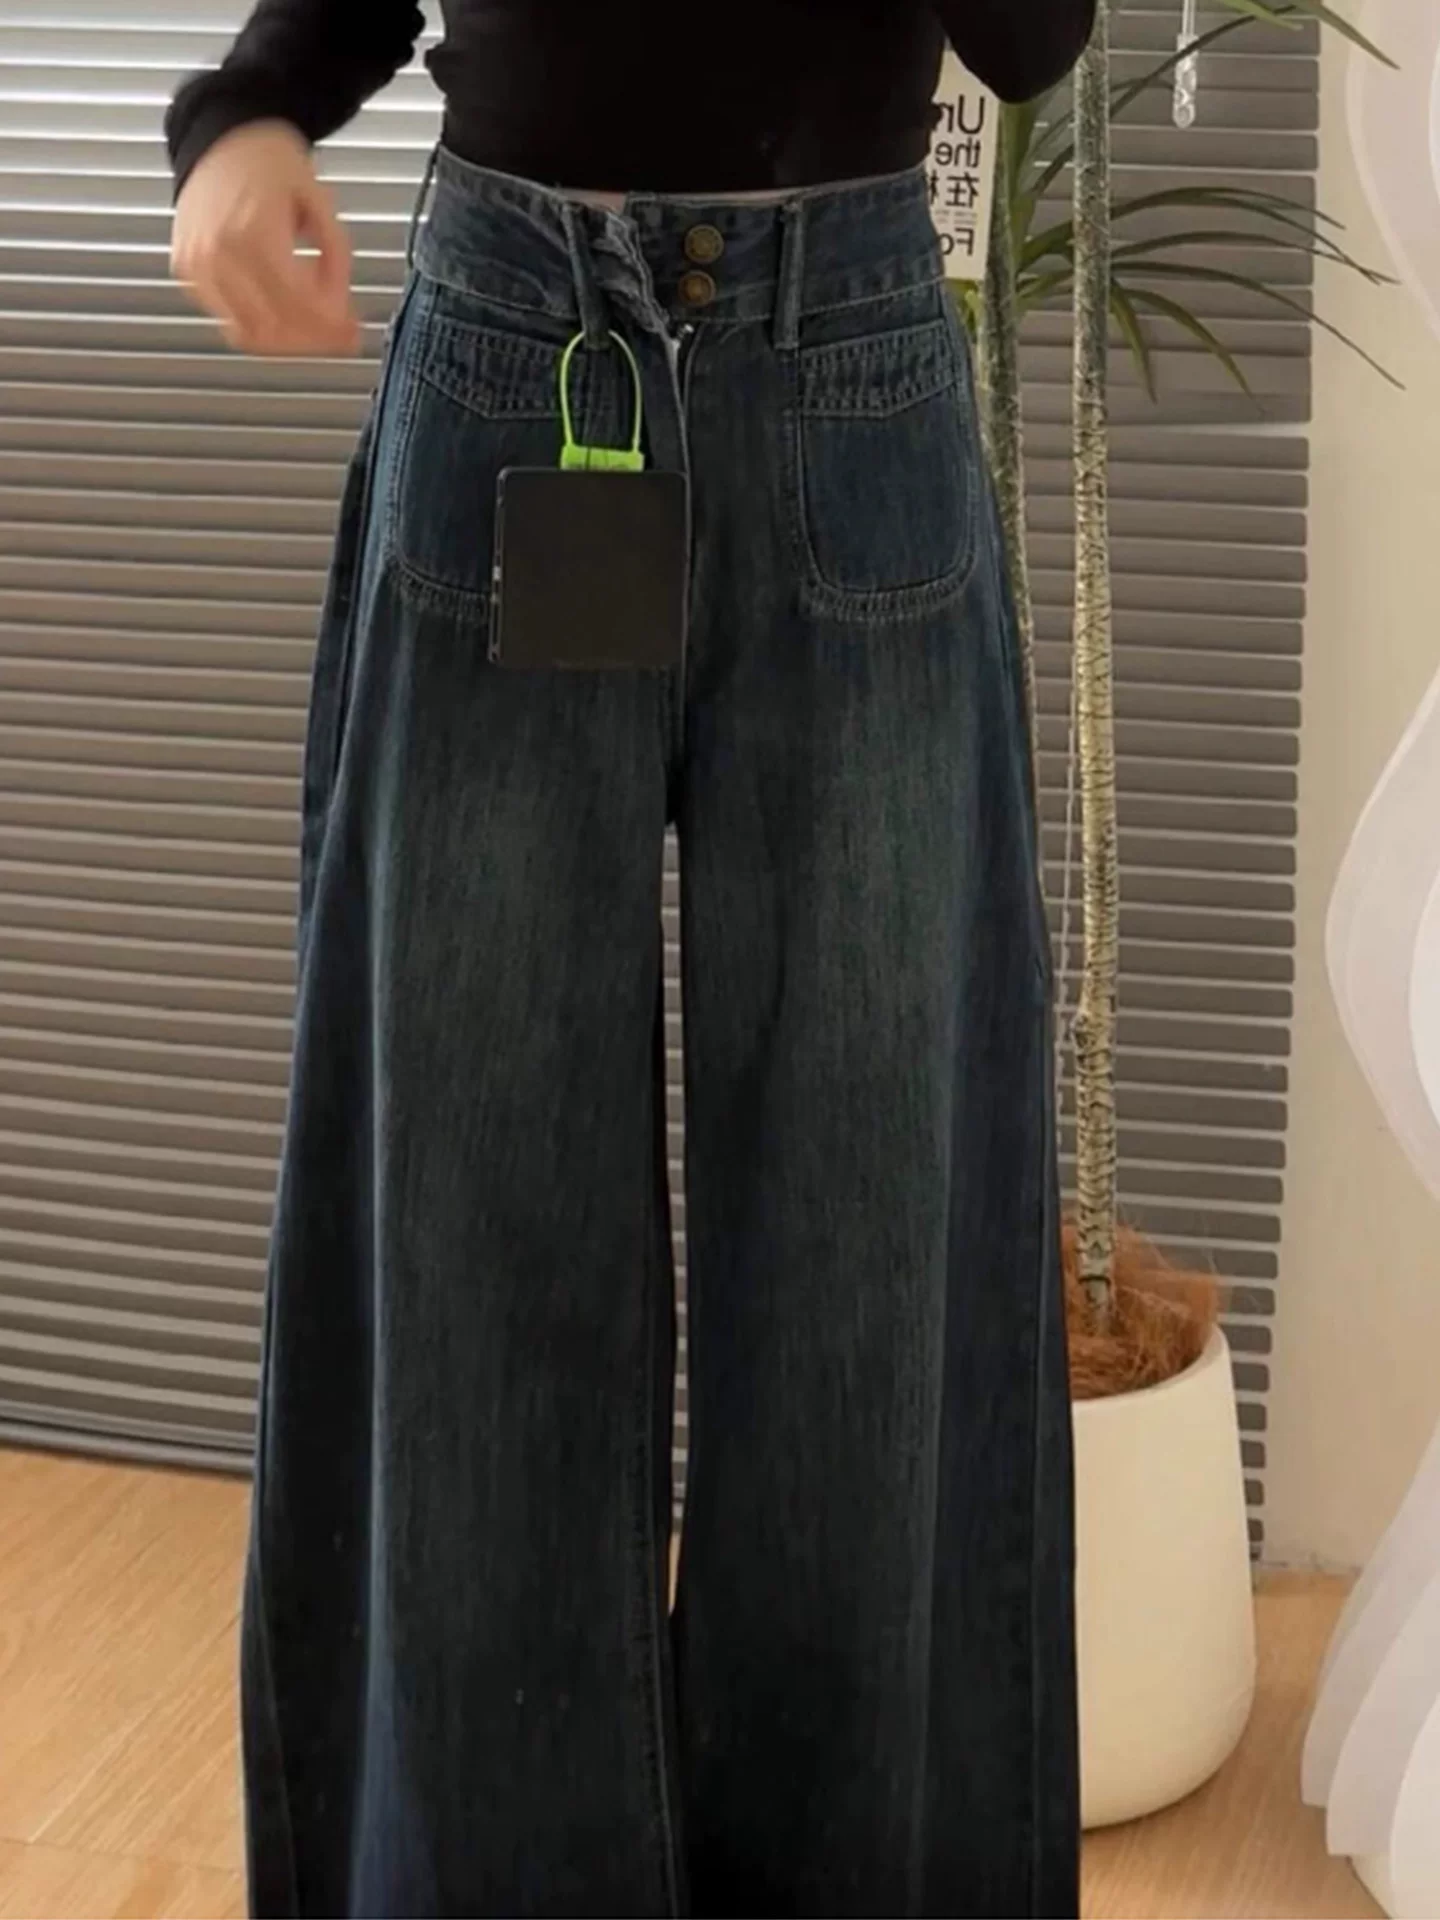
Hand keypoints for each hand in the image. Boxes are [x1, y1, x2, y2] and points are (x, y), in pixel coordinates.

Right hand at [171, 121, 361, 356]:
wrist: (222, 135)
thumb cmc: (270, 162)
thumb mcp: (319, 202)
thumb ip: (336, 258)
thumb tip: (341, 311)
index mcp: (253, 232)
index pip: (298, 305)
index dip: (330, 328)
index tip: (352, 334)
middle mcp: (219, 253)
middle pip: (274, 328)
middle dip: (313, 339)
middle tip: (339, 336)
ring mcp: (197, 265)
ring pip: (249, 334)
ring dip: (286, 340)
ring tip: (311, 325)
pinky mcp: (186, 271)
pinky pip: (226, 320)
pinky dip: (258, 326)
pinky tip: (280, 311)